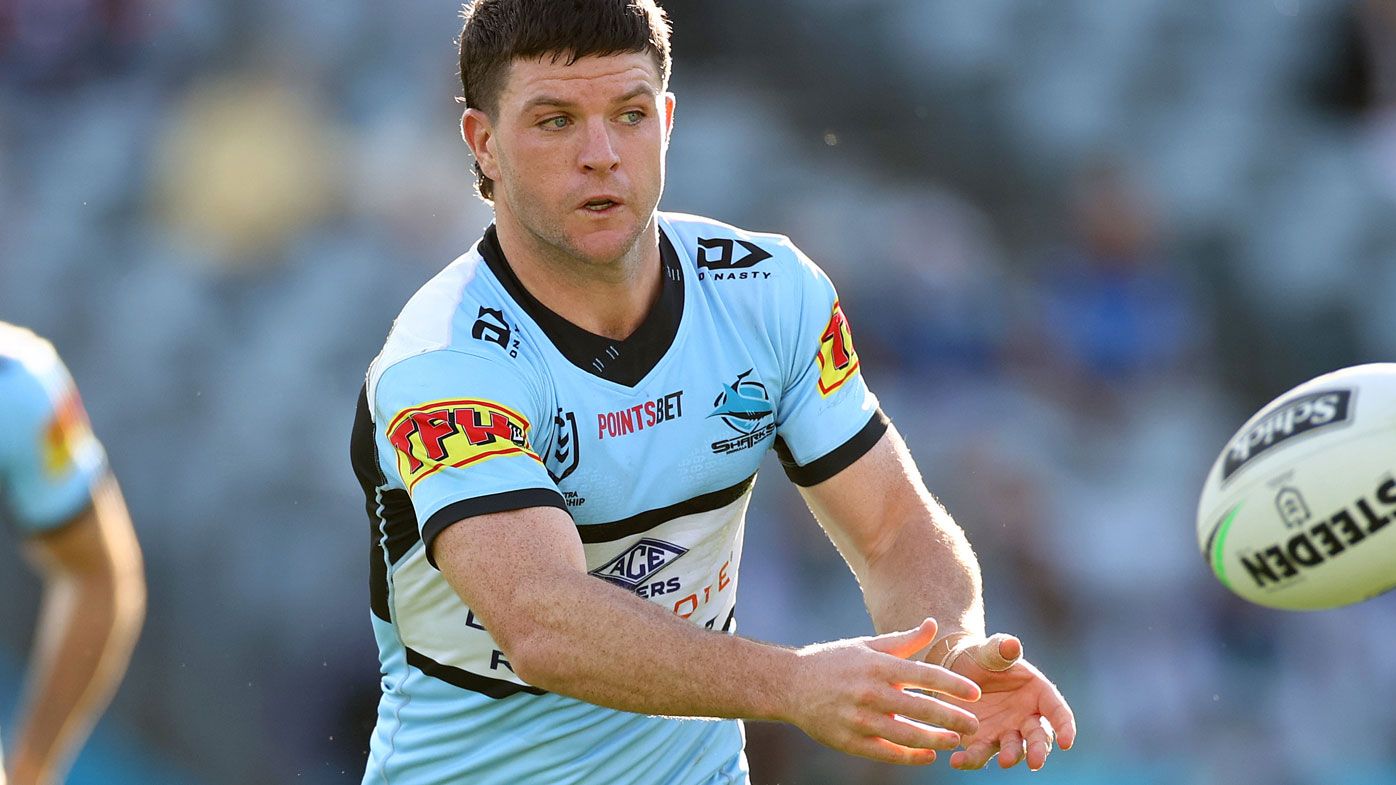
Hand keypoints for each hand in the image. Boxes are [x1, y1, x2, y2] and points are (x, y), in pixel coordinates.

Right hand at [784, 618, 983, 765]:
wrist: (790, 685)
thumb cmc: (834, 662)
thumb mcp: (867, 646)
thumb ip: (903, 641)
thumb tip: (932, 624)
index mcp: (877, 666)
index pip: (924, 675)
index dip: (952, 685)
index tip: (975, 694)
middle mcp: (870, 692)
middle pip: (921, 708)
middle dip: (952, 719)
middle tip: (974, 725)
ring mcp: (860, 719)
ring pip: (907, 735)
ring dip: (936, 740)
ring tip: (956, 742)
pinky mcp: (850, 741)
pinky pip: (887, 753)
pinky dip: (911, 756)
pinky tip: (929, 755)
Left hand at [939, 634, 1076, 770]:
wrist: (957, 667)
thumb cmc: (983, 656)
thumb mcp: (991, 650)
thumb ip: (1002, 649)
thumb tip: (1012, 644)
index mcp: (1038, 693)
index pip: (1058, 712)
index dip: (1065, 727)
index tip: (1067, 742)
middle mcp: (1026, 718)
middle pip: (1038, 737)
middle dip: (1038, 750)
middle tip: (1035, 763)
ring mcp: (1006, 732)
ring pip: (1012, 749)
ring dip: (1009, 756)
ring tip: (1003, 761)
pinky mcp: (982, 740)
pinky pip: (979, 754)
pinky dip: (970, 760)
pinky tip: (957, 761)